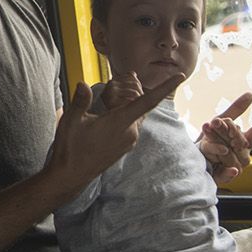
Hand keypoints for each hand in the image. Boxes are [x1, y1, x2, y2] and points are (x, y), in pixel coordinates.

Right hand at [40, 73, 182, 192]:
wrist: (71, 176)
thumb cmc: (70, 148)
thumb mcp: (71, 121)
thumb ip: (80, 101)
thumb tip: (83, 83)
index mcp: (120, 122)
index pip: (148, 101)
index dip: (165, 87)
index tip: (181, 75)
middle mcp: (130, 133)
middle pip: (139, 105)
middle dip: (134, 93)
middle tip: (127, 78)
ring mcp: (128, 142)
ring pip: (134, 116)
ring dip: (127, 106)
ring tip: (109, 102)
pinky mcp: (124, 147)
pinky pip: (130, 126)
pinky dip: (124, 117)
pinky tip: (108, 118)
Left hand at [197, 92, 251, 183]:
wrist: (192, 160)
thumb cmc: (209, 141)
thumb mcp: (220, 123)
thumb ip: (235, 111)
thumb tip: (251, 94)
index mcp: (245, 142)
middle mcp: (243, 155)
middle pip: (241, 141)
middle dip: (229, 130)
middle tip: (215, 121)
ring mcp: (235, 167)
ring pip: (231, 154)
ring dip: (218, 142)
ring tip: (206, 130)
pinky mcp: (224, 178)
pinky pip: (229, 175)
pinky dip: (230, 173)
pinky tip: (232, 169)